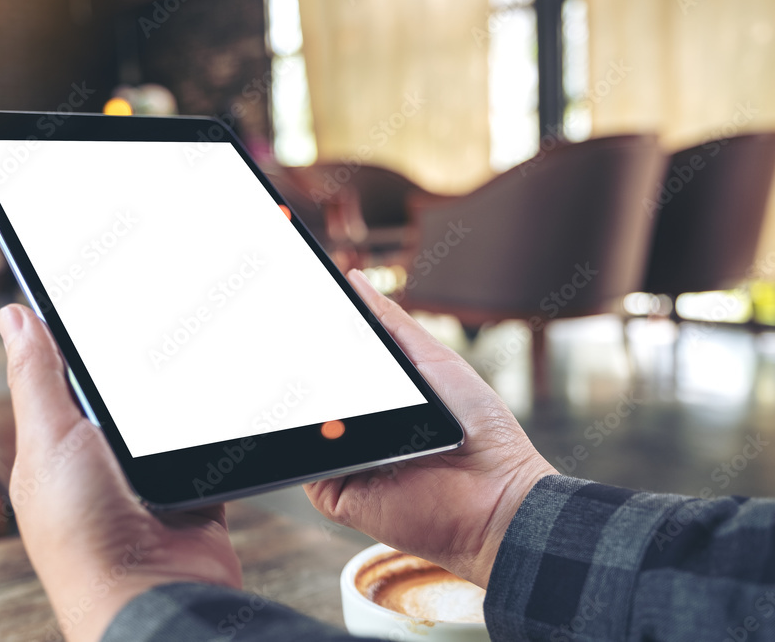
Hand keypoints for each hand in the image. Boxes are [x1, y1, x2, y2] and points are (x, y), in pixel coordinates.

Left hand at [0, 304, 241, 641]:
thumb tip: (14, 317)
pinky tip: (223, 400)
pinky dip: (216, 428)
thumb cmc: (86, 537)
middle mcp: (103, 461)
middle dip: (140, 360)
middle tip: (162, 306)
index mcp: (59, 446)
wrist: (156, 597)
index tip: (97, 288)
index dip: (78, 334)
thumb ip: (38, 378)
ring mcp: (150, 479)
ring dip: (181, 395)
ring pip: (170, 416)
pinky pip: (208, 444)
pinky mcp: (194, 492)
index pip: (65, 374)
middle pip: (124, 392)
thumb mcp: (51, 442)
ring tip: (198, 344)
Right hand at [304, 270, 555, 588]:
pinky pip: (306, 465)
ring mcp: (339, 461)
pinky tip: (322, 419)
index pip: (326, 366)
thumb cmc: (477, 428)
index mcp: (372, 398)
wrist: (496, 494)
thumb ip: (390, 323)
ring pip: (301, 426)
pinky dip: (309, 441)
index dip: (306, 341)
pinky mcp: (333, 493)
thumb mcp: (433, 359)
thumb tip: (353, 279)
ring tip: (299, 371)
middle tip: (279, 332)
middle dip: (293, 366)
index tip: (289, 307)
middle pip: (309, 394)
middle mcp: (351, 428)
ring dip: (301, 401)